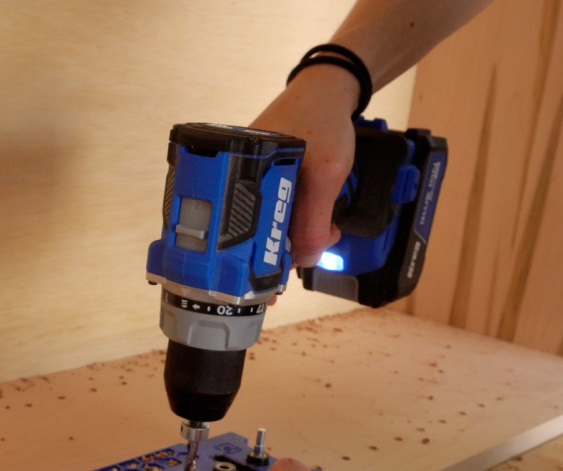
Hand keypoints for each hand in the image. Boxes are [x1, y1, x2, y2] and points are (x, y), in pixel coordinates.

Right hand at [250, 66, 361, 267]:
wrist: (328, 92)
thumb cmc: (322, 122)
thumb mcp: (326, 175)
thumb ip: (313, 222)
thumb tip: (303, 259)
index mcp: (235, 176)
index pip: (234, 235)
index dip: (252, 263)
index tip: (270, 286)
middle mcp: (234, 181)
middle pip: (249, 236)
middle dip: (280, 253)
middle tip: (309, 255)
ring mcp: (248, 182)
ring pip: (263, 228)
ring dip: (292, 239)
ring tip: (322, 234)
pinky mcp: (261, 182)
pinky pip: (271, 214)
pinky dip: (292, 224)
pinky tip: (313, 223)